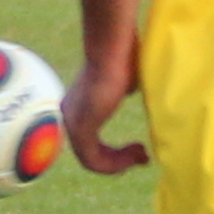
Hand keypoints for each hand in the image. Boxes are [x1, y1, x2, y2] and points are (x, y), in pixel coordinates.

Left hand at [62, 40, 146, 174]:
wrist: (113, 49)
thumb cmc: (122, 57)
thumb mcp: (123, 80)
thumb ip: (121, 91)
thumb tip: (131, 91)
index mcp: (79, 108)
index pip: (93, 145)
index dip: (116, 154)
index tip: (140, 149)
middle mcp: (70, 118)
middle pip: (92, 156)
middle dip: (119, 161)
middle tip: (143, 156)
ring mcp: (73, 124)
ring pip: (92, 162)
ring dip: (120, 164)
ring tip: (142, 156)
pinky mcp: (80, 128)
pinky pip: (93, 160)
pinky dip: (116, 163)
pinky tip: (136, 153)